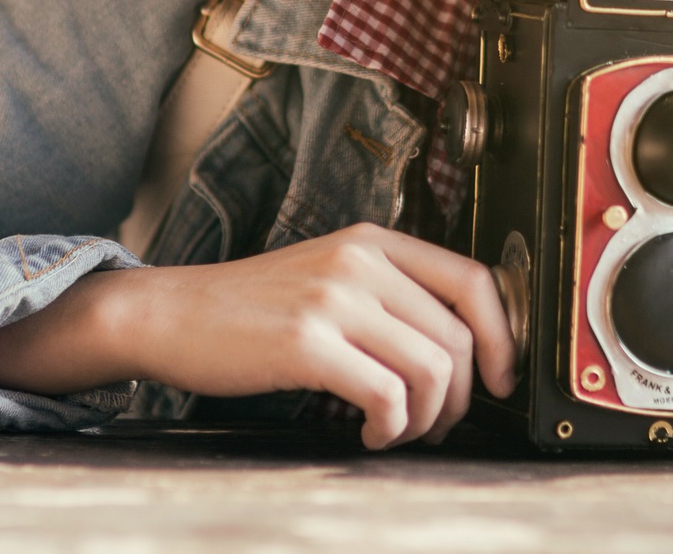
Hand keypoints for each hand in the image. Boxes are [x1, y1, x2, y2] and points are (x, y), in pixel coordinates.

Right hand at [0, 224, 515, 448]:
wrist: (171, 314)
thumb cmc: (250, 310)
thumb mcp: (328, 276)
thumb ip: (386, 294)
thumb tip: (457, 347)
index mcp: (372, 241)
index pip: (472, 280)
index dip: (501, 338)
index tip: (501, 378)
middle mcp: (360, 261)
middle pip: (457, 336)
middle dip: (461, 396)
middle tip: (437, 424)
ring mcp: (333, 299)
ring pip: (431, 370)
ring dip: (426, 418)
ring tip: (398, 430)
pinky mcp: (307, 342)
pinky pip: (387, 395)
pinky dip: (391, 426)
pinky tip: (370, 432)